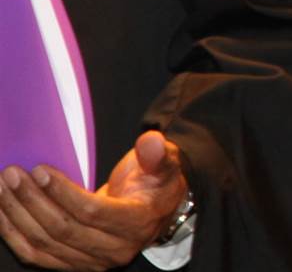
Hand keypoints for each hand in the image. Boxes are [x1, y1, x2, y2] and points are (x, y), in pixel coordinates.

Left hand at [0, 131, 187, 270]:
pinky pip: (36, 255)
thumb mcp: (165, 165)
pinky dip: (14, 235)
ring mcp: (91, 262)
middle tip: (12, 174)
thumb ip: (158, 154)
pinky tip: (2, 212)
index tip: (40, 170)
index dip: (63, 193)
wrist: (154, 212)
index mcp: (137, 224)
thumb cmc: (156, 184)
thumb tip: (151, 142)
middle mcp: (114, 250)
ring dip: (18, 216)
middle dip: (32, 201)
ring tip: (3, 187)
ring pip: (44, 244)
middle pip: (63, 229)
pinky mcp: (72, 264)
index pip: (93, 212)